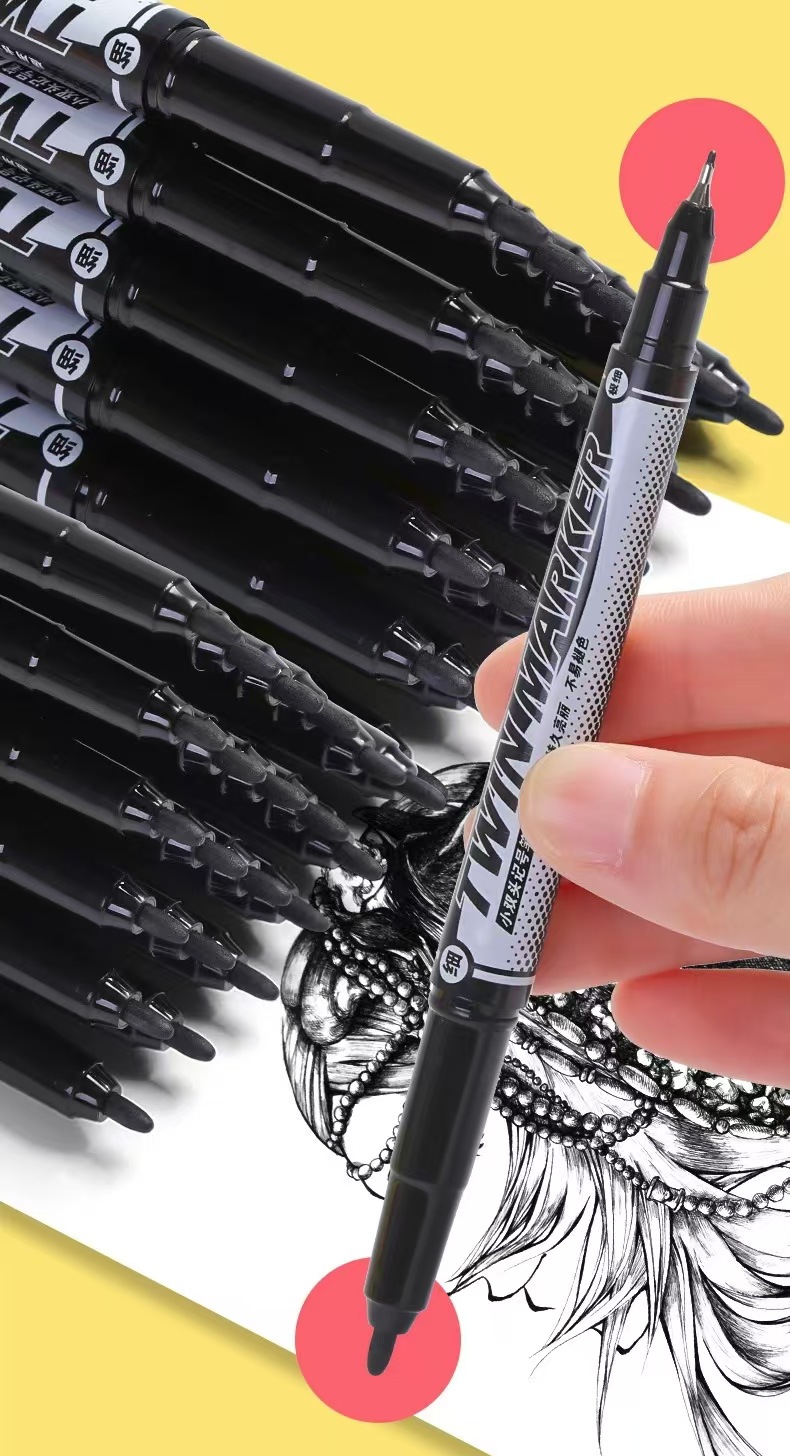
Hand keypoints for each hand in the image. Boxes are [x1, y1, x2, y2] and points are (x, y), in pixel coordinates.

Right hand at [475, 574, 789, 1084]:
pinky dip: (741, 1002)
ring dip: (649, 916)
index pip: (768, 628)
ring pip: (771, 875)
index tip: (516, 689)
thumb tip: (581, 803)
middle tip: (502, 848)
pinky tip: (664, 1014)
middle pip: (746, 762)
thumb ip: (747, 839)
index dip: (629, 650)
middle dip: (610, 808)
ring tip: (539, 950)